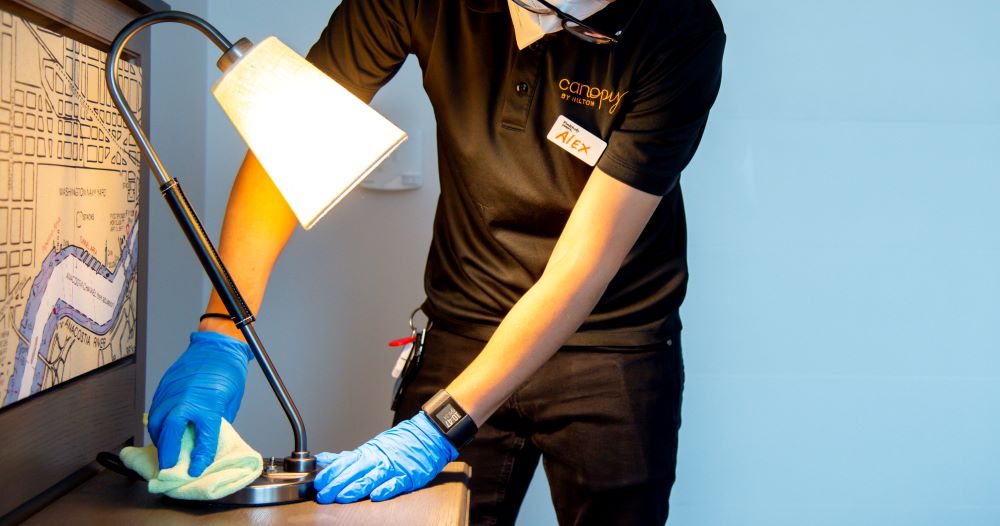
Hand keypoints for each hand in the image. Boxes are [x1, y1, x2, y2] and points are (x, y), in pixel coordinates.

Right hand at [148, 331, 251, 476]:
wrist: (217, 346)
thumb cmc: (227, 372)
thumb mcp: (229, 402)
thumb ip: (216, 423)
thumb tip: (207, 441)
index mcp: (208, 404)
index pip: (203, 439)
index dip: (199, 458)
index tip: (195, 470)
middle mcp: (186, 399)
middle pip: (170, 433)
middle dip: (168, 454)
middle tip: (169, 468)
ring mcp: (171, 393)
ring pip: (157, 423)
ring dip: (160, 440)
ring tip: (166, 451)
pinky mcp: (163, 387)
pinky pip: (155, 411)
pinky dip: (158, 425)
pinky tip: (163, 431)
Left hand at [314, 412, 457, 503]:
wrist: (427, 436)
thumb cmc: (398, 444)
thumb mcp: (369, 449)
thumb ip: (346, 458)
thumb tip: (323, 460)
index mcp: (367, 454)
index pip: (344, 463)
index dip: (330, 473)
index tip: (317, 483)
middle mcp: (378, 460)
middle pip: (354, 472)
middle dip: (337, 484)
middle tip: (324, 495)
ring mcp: (393, 468)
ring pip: (372, 478)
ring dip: (356, 488)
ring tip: (343, 497)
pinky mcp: (408, 476)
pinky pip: (396, 483)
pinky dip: (386, 489)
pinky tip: (376, 496)